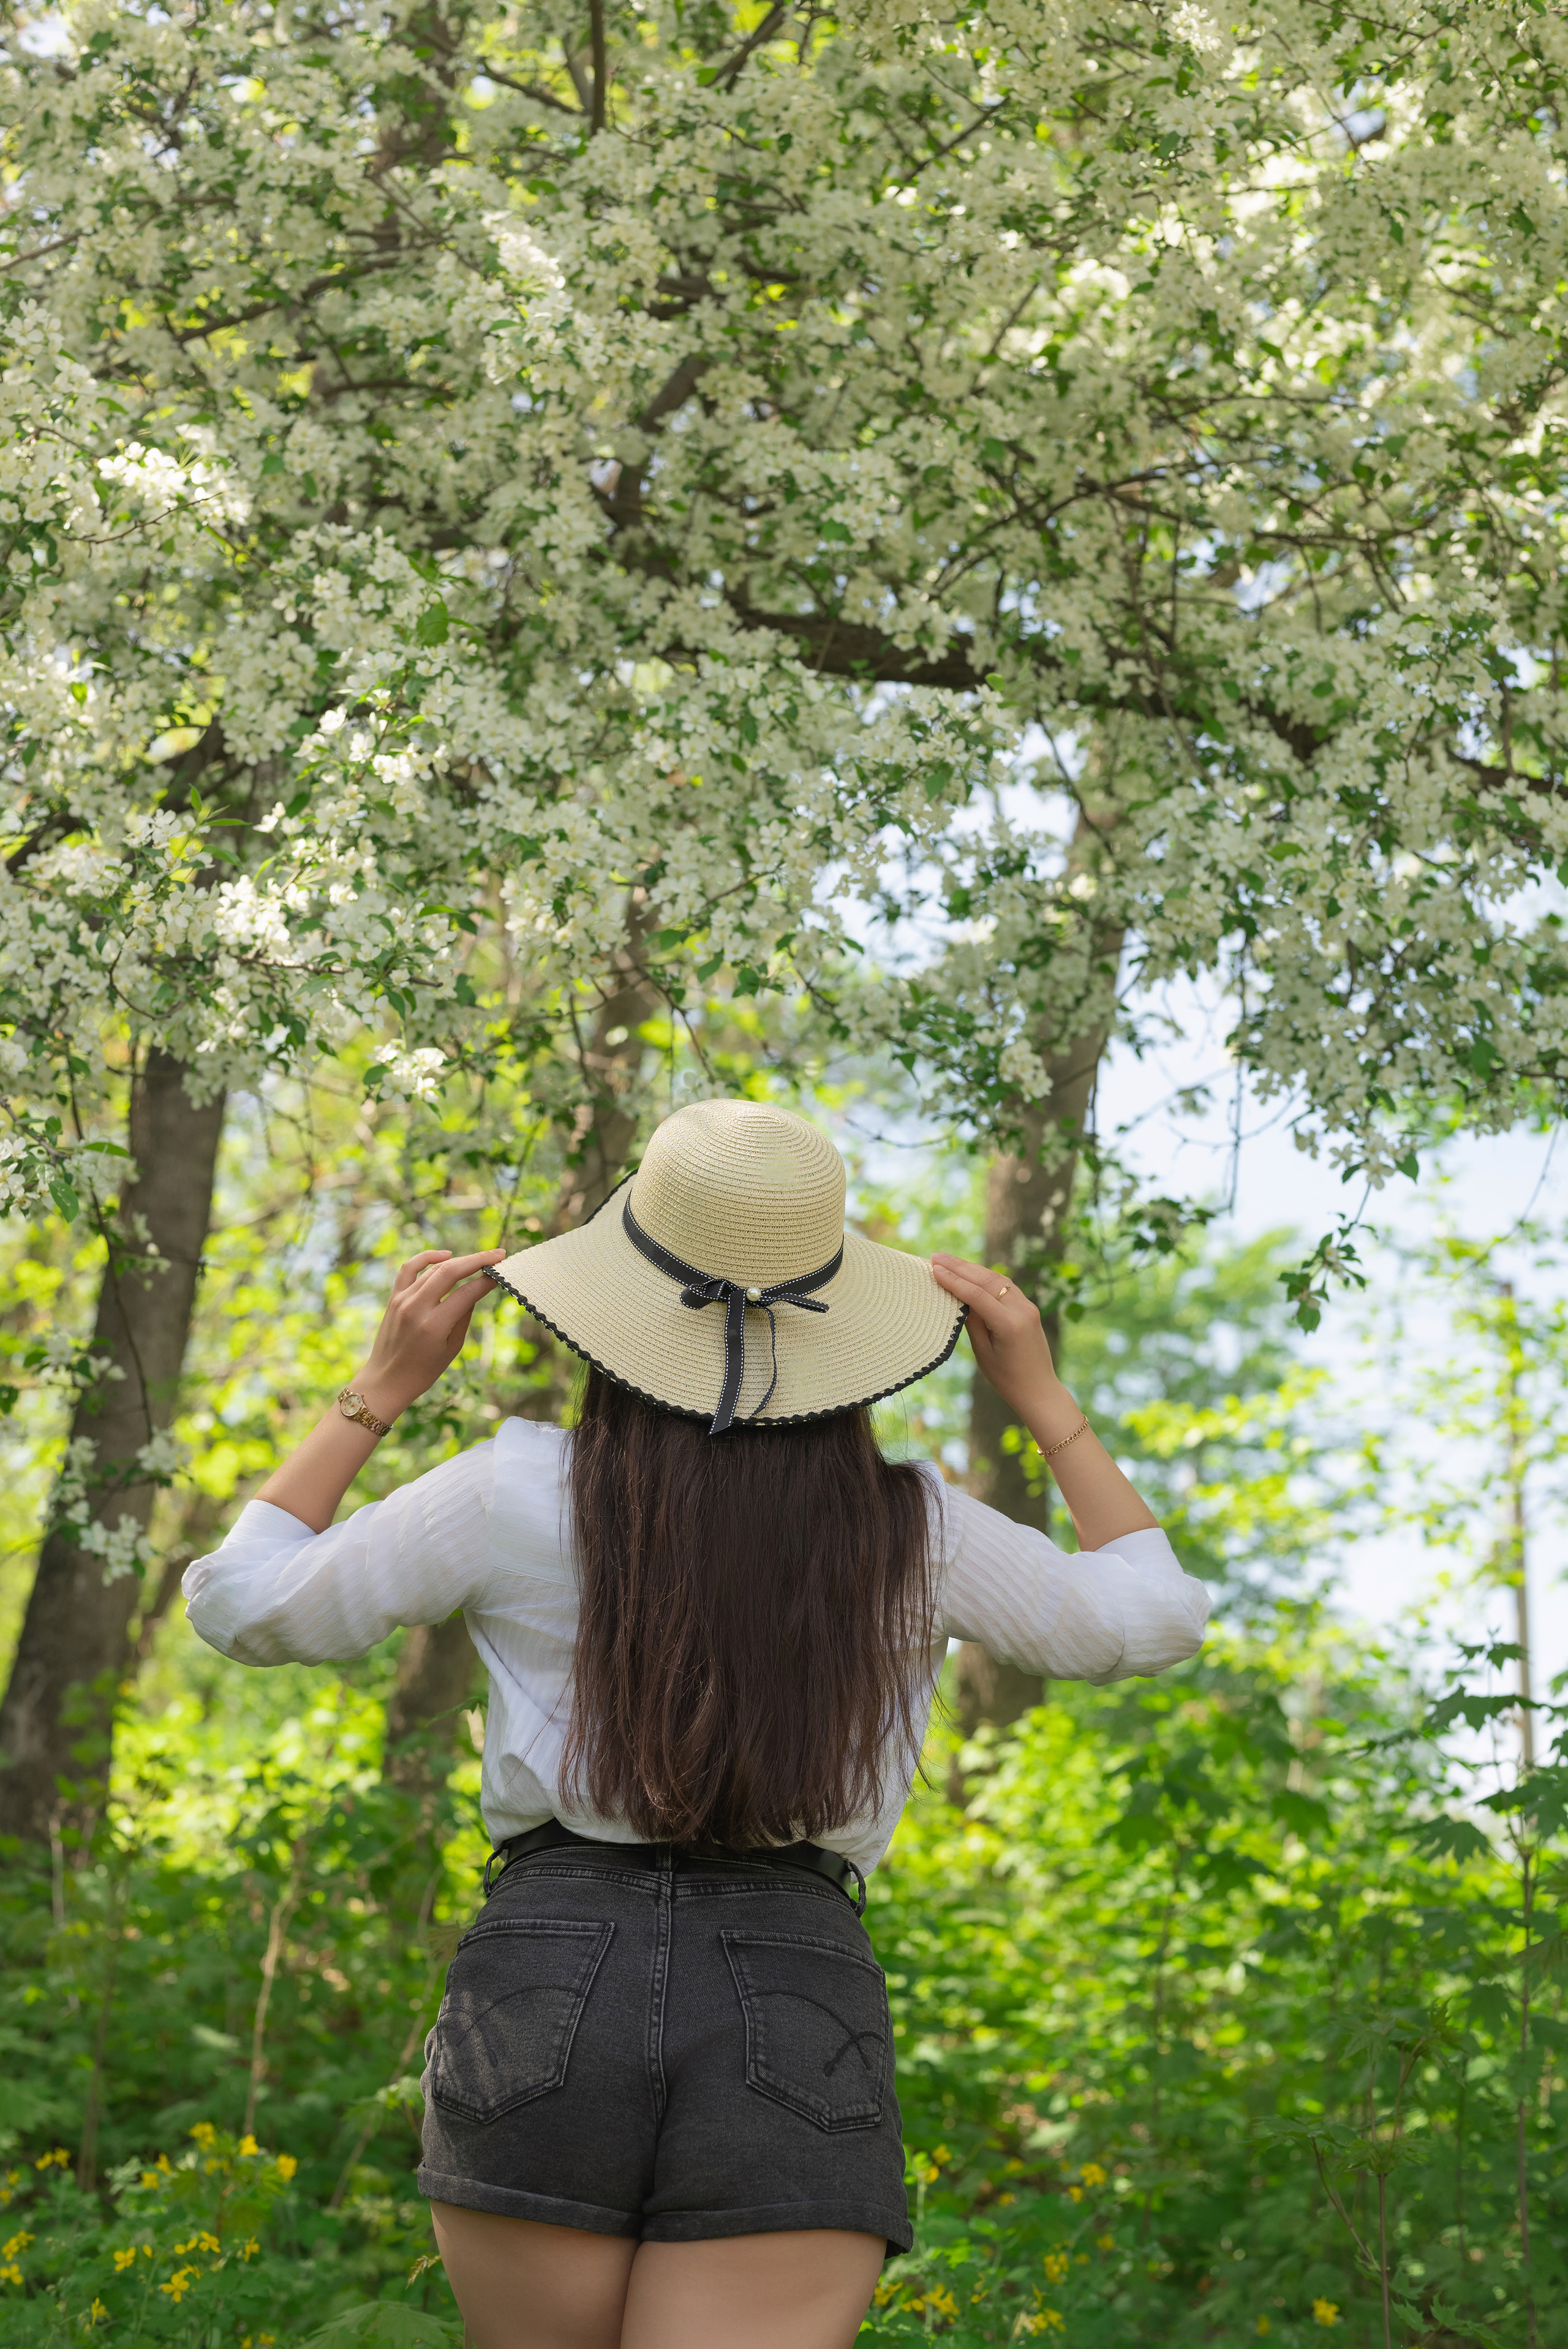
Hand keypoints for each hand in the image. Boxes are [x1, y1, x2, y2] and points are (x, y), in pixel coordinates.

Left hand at [353, 1248, 505, 1419]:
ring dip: (459, 1260)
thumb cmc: (423, 1371)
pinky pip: (410, 1268)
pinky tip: (446, 1255)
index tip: (502, 1273)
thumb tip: (477, 1289)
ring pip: (434, 1268)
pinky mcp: (394, 1298)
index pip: (466, 1293)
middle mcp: (416, 1308)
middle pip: (450, 1271)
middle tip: (498, 1255)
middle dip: (478, 1260)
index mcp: (433, 1326)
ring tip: (478, 1259)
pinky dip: (427, 1257)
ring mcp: (402, 1300)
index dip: (487, 1281)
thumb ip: (464, 1316)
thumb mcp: (452, 1348)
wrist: (386, 1381)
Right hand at [930, 1254, 1060, 1420]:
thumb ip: (972, 1322)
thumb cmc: (1008, 1380)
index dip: (953, 1280)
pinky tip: (970, 1271)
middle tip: (935, 1257)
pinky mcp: (1029, 1307)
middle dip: (960, 1267)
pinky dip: (985, 1276)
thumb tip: (959, 1297)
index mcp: (1010, 1325)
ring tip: (947, 1260)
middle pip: (987, 1280)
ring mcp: (1029, 1307)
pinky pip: (1005, 1286)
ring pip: (997, 1278)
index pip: (977, 1294)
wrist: (1040, 1390)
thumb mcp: (983, 1353)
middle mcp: (1023, 1310)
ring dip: (971, 1268)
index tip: (934, 1268)